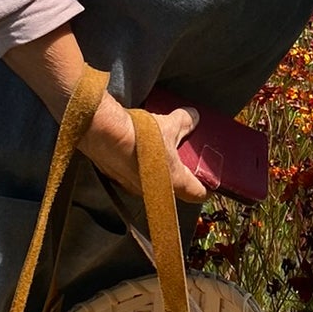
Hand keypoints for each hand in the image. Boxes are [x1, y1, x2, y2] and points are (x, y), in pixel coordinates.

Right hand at [80, 96, 206, 203]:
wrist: (103, 135)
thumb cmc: (142, 136)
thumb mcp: (169, 125)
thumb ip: (185, 121)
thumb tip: (195, 117)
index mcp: (175, 182)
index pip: (197, 194)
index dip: (206, 187)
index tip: (209, 181)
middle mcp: (154, 191)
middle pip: (173, 188)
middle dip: (179, 175)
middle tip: (183, 159)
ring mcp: (133, 187)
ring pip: (151, 182)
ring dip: (156, 170)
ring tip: (158, 150)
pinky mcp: (116, 178)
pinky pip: (132, 174)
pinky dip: (137, 165)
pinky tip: (136, 148)